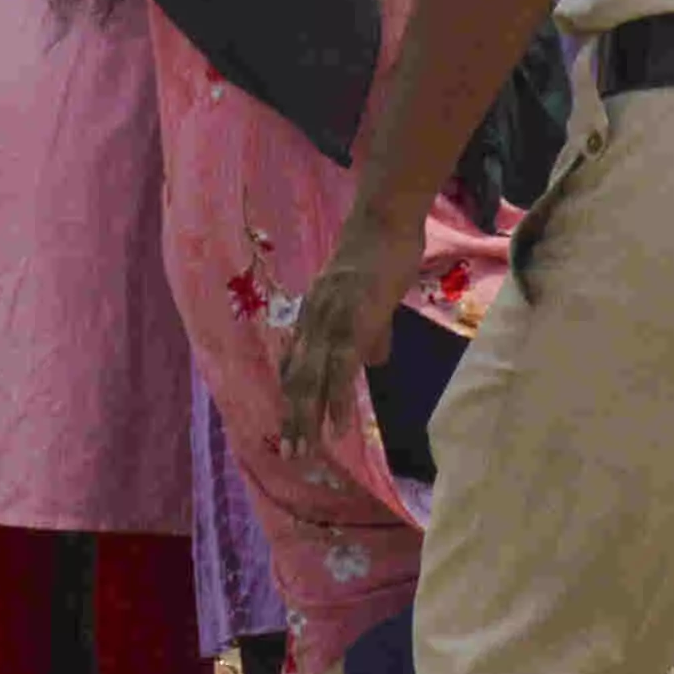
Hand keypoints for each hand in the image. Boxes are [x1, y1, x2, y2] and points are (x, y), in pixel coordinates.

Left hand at [276, 217, 401, 458]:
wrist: (385, 220)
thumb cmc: (382, 252)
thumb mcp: (370, 297)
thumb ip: (371, 331)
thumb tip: (375, 362)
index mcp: (315, 314)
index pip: (295, 363)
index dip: (291, 397)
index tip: (289, 428)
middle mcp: (314, 320)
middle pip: (296, 378)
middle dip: (292, 418)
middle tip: (288, 454)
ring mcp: (332, 321)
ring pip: (312, 379)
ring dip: (306, 419)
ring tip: (304, 451)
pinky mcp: (354, 322)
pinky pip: (342, 369)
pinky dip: (337, 401)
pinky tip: (337, 428)